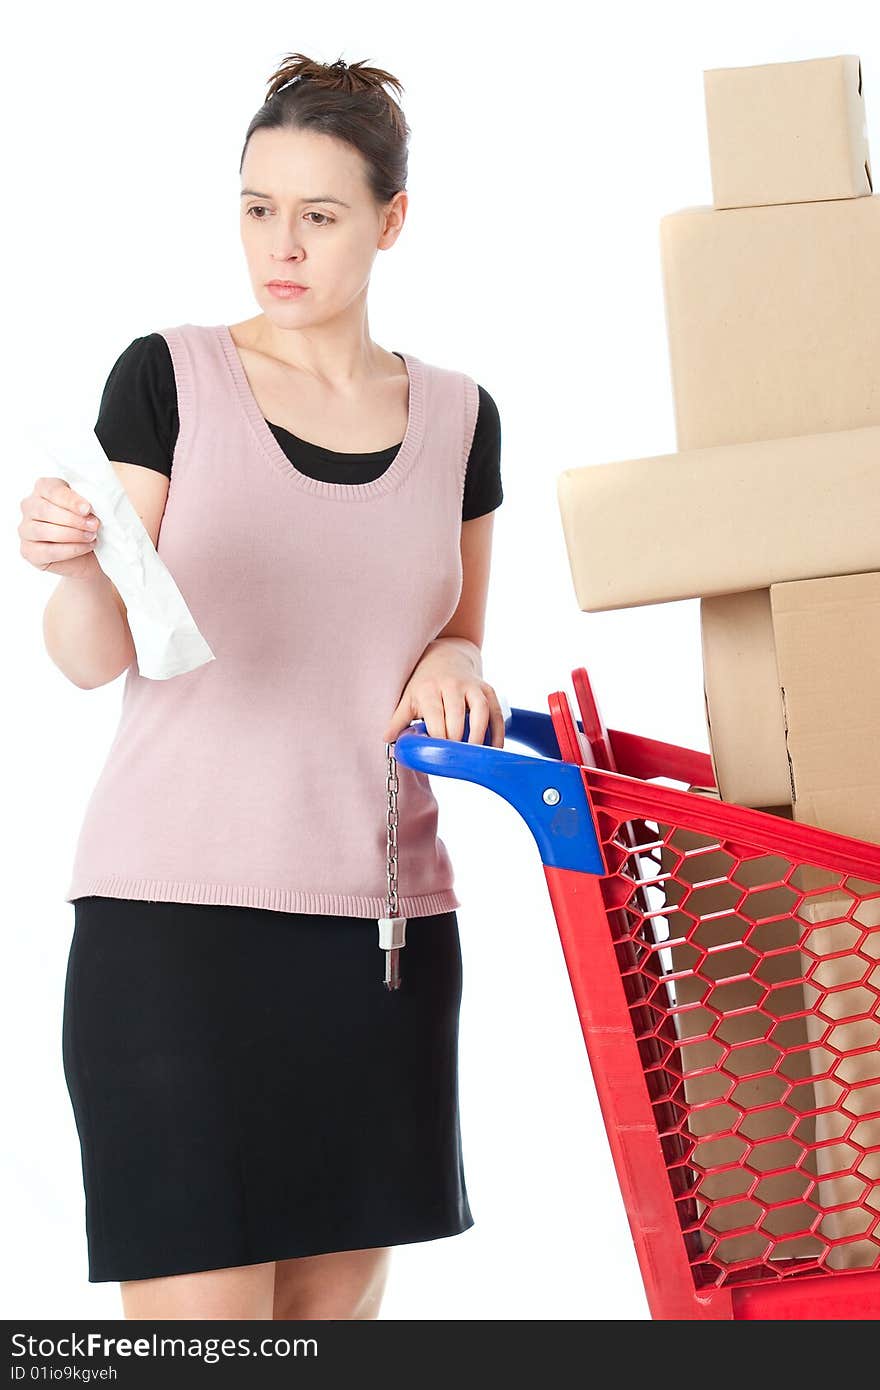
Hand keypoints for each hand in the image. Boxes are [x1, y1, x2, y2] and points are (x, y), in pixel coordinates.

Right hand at [19, 475, 101, 578]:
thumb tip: (90, 506)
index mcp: (43, 488)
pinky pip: (48, 551)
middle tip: (94, 525)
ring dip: (72, 535)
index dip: (70, 500)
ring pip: (44, 531)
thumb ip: (85, 502)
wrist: (88, 554)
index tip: (87, 509)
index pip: (51, 490)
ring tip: (92, 536)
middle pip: (45, 510)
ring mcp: (25, 529)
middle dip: (73, 519)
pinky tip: (86, 547)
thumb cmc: (86, 524)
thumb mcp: (88, 508)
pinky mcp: (28, 551)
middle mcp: (29, 506)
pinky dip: (71, 549)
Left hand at [382, 640, 505, 747]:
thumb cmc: (424, 683)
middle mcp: (452, 685)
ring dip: (479, 735)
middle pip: (457, 715)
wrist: (445, 656)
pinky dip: (497, 732)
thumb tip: (387, 739)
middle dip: (457, 740)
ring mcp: (472, 686)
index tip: (438, 757)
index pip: (435, 716)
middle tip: (455, 760)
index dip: (438, 739)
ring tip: (475, 756)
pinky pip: (496, 712)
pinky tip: (493, 749)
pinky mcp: (487, 689)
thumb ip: (398, 719)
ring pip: (481, 711)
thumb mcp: (408, 697)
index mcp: (429, 689)